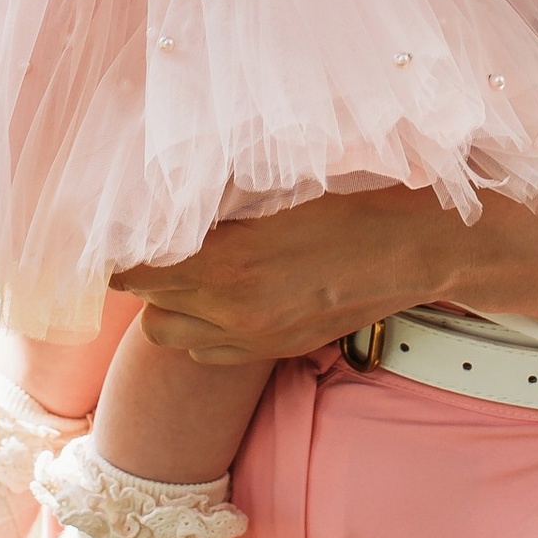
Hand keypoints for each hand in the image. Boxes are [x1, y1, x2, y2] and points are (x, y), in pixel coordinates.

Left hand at [112, 188, 494, 364]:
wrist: (420, 245)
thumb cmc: (353, 197)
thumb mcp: (277, 186)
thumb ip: (216, 201)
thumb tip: (164, 193)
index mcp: (230, 263)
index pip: (133, 271)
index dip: (117, 249)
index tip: (117, 226)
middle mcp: (235, 312)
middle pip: (148, 307)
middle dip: (143, 277)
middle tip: (154, 241)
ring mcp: (258, 339)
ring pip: (174, 336)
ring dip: (172, 304)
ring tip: (190, 268)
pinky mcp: (280, 349)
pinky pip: (211, 351)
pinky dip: (204, 326)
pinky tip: (225, 294)